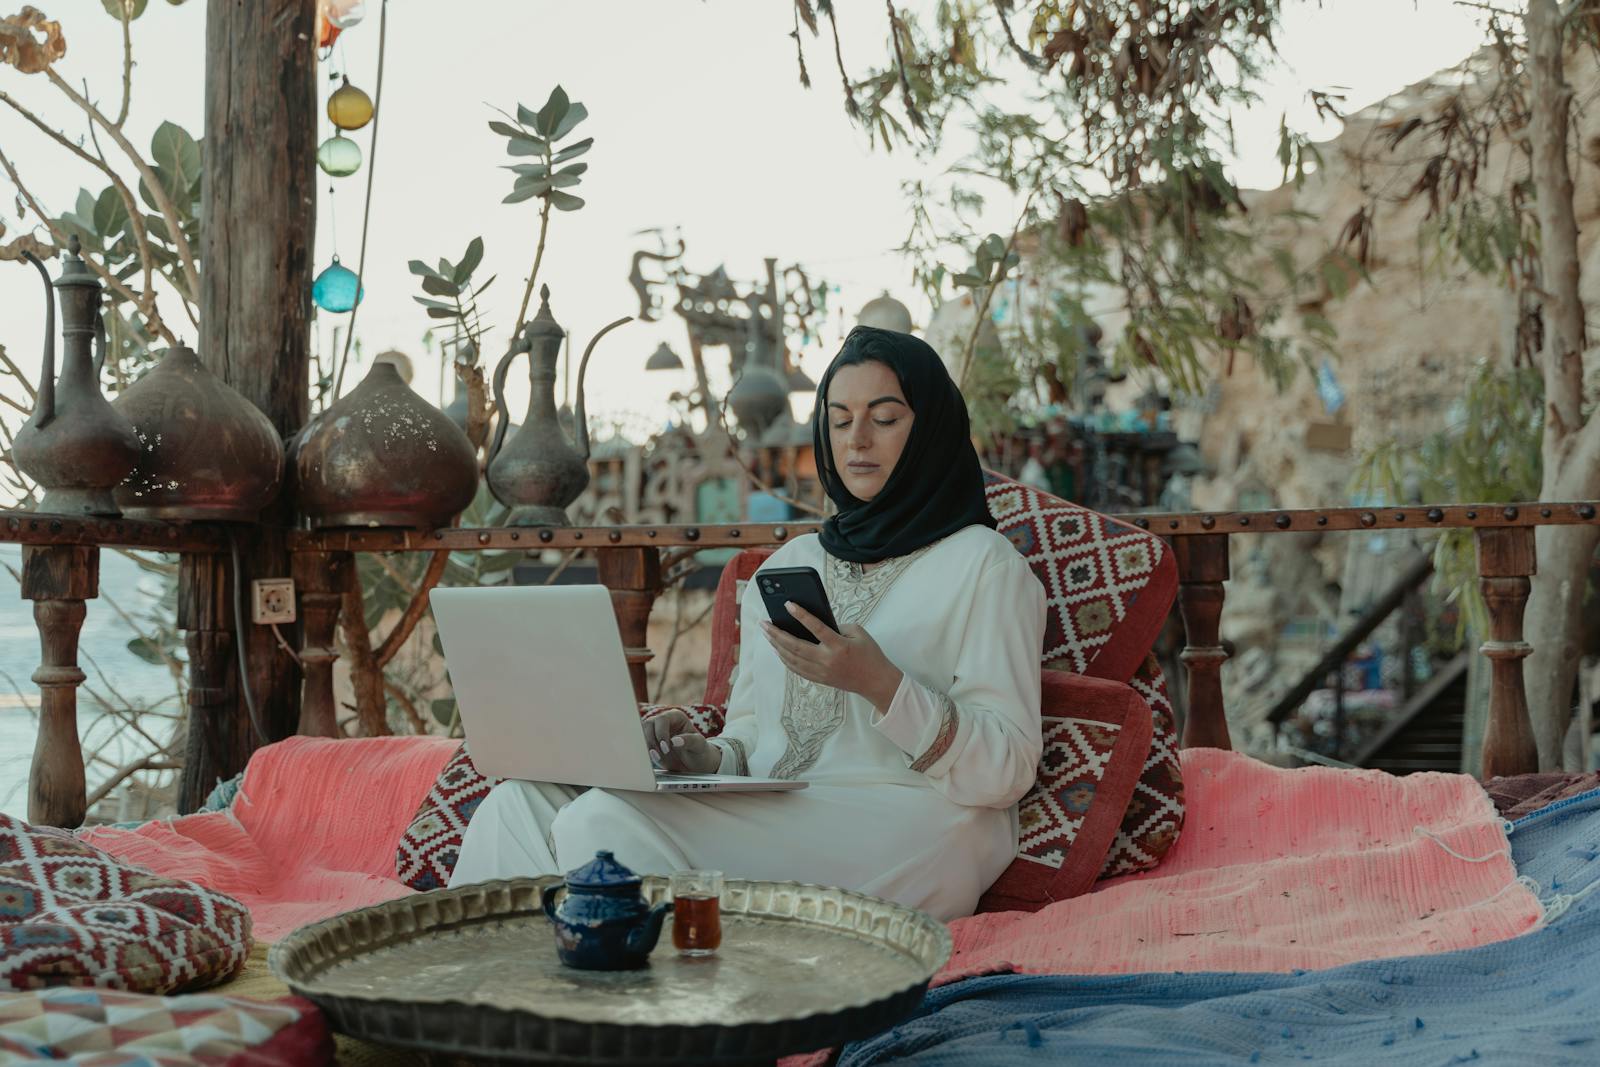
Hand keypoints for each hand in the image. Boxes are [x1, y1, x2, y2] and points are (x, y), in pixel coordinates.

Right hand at [641, 708, 719, 773]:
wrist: (695, 764)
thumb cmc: (699, 751)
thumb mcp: (699, 746)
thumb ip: (689, 741)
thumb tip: (675, 741)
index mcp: (676, 717)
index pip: (662, 719)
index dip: (661, 733)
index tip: (665, 748)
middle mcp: (663, 722)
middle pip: (648, 724)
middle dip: (652, 741)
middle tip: (659, 755)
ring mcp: (655, 732)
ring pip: (641, 733)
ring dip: (647, 747)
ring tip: (657, 758)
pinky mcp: (650, 742)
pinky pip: (641, 744)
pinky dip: (644, 751)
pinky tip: (651, 759)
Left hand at [761, 602, 902, 711]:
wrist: (876, 682)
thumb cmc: (869, 654)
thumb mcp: (858, 633)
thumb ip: (837, 626)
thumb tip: (815, 623)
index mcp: (839, 646)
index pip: (816, 627)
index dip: (801, 615)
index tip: (788, 604)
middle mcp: (827, 660)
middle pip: (795, 646)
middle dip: (776, 633)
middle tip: (764, 623)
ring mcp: (821, 672)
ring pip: (792, 659)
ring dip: (776, 645)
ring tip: (767, 634)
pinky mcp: (819, 679)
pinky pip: (796, 669)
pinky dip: (785, 659)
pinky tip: (778, 650)